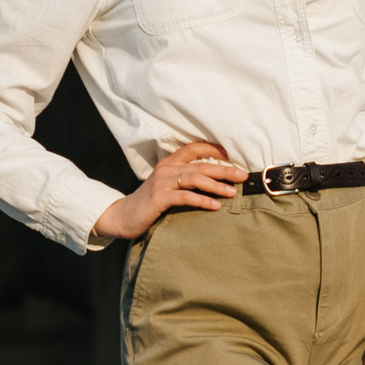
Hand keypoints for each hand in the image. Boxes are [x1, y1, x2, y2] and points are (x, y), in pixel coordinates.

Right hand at [91, 140, 245, 242]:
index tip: (233, 155)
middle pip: (200, 164)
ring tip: (232, 192)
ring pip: (194, 178)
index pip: (193, 148)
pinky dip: (202, 200)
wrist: (122, 216)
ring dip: (216, 185)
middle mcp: (166, 169)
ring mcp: (161, 182)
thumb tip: (212, 182)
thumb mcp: (166, 186)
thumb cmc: (149, 203)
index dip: (213, 149)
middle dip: (224, 169)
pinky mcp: (159, 198)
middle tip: (243, 175)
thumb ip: (183, 181)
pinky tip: (215, 205)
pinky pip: (185, 196)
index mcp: (168, 163)